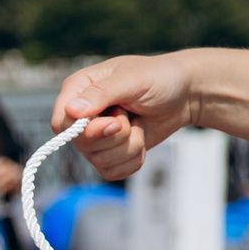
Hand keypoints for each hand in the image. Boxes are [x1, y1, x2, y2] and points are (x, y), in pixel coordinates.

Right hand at [52, 52, 197, 180]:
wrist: (186, 94)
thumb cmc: (160, 77)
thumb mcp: (133, 79)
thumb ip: (101, 93)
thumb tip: (72, 111)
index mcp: (79, 89)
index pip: (62, 122)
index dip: (83, 130)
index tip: (113, 122)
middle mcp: (82, 115)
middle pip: (80, 144)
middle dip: (114, 136)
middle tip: (130, 117)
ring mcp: (96, 136)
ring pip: (99, 160)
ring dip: (128, 146)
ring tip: (139, 124)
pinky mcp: (110, 153)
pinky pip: (112, 172)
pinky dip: (132, 160)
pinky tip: (140, 139)